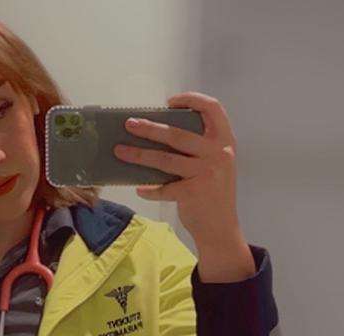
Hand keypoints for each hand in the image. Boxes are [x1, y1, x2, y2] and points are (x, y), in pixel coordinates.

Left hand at [113, 92, 243, 251]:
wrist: (221, 228)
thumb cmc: (213, 193)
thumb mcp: (216, 164)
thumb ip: (200, 147)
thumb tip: (160, 132)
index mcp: (224, 141)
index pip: (213, 108)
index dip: (191, 99)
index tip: (169, 102)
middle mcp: (218, 153)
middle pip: (178, 134)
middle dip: (149, 128)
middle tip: (129, 124)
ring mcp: (207, 172)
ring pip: (165, 159)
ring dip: (139, 154)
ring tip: (120, 151)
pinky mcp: (193, 192)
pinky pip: (164, 188)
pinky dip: (150, 189)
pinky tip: (140, 189)